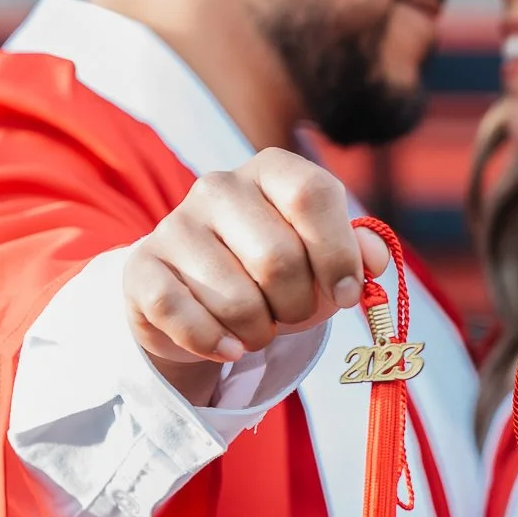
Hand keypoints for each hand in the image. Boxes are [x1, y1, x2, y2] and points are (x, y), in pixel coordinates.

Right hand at [124, 149, 388, 402]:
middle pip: (278, 257)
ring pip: (235, 299)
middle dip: (297, 305)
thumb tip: (375, 257)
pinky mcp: (141, 270)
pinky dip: (216, 343)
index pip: (311, 195)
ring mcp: (174, 226)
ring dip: (259, 332)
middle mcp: (218, 187)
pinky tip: (227, 346)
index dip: (337, 253)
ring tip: (257, 327)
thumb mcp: (323, 261)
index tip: (346, 294)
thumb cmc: (272, 274)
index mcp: (270, 170)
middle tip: (291, 314)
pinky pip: (184, 318)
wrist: (197, 296)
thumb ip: (357, 254)